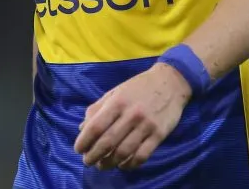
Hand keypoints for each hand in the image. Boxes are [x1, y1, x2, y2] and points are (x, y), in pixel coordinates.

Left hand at [74, 63, 190, 170]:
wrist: (170, 82)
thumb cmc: (138, 87)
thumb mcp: (115, 92)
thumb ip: (98, 109)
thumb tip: (82, 128)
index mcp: (117, 102)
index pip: (96, 126)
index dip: (84, 141)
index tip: (78, 149)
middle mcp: (131, 114)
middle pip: (108, 142)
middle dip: (94, 155)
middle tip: (88, 162)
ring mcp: (146, 125)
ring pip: (124, 151)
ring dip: (110, 162)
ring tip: (102, 165)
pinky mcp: (159, 135)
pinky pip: (142, 155)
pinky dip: (130, 164)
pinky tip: (123, 165)